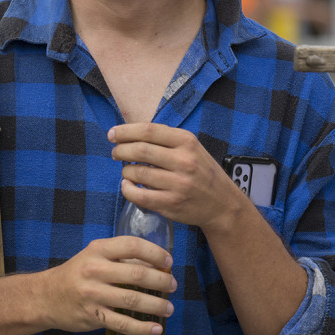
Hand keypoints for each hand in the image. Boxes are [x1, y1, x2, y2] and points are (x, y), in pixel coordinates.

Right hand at [39, 236, 175, 334]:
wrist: (45, 297)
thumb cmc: (77, 273)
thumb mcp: (94, 255)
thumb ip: (120, 256)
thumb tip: (155, 262)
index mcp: (98, 250)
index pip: (133, 246)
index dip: (155, 253)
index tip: (169, 262)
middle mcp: (95, 270)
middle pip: (137, 274)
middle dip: (161, 281)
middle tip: (173, 286)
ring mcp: (93, 294)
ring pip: (133, 300)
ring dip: (156, 305)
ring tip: (169, 308)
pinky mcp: (92, 316)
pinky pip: (122, 323)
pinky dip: (142, 328)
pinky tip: (156, 328)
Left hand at [108, 123, 244, 234]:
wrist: (222, 203)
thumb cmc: (202, 173)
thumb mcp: (192, 148)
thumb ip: (166, 140)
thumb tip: (131, 135)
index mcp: (187, 142)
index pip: (149, 130)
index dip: (125, 131)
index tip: (112, 134)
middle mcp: (184, 161)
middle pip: (140, 150)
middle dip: (120, 150)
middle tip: (115, 152)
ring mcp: (178, 184)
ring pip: (137, 172)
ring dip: (125, 170)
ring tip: (127, 171)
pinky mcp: (171, 204)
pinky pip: (138, 195)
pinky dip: (127, 189)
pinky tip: (128, 185)